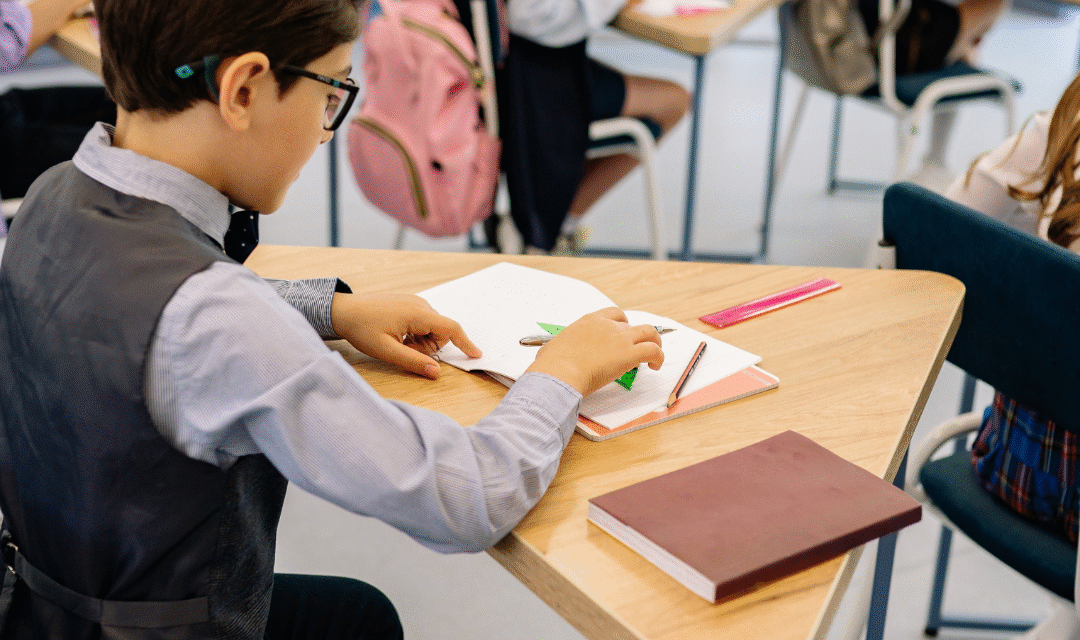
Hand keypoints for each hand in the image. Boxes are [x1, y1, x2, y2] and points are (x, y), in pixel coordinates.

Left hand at [330, 293, 480, 378]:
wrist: (343, 310)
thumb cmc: (362, 329)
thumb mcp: (387, 351)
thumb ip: (414, 362)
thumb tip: (436, 373)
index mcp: (418, 313)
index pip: (451, 328)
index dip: (465, 343)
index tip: (476, 355)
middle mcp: (420, 304)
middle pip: (441, 331)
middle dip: (429, 346)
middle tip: (404, 349)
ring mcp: (415, 301)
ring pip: (432, 328)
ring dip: (421, 341)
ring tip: (398, 341)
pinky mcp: (409, 302)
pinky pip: (423, 322)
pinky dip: (416, 333)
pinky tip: (397, 334)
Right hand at [524, 307, 664, 395]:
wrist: (559, 372)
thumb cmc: (552, 364)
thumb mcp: (551, 348)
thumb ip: (556, 348)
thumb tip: (550, 355)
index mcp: (589, 321)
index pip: (613, 314)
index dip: (621, 324)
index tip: (621, 335)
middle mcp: (607, 326)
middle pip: (632, 323)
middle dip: (638, 334)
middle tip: (637, 347)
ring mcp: (620, 338)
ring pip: (649, 332)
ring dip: (655, 342)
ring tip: (655, 355)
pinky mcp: (629, 354)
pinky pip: (654, 351)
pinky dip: (659, 357)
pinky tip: (655, 366)